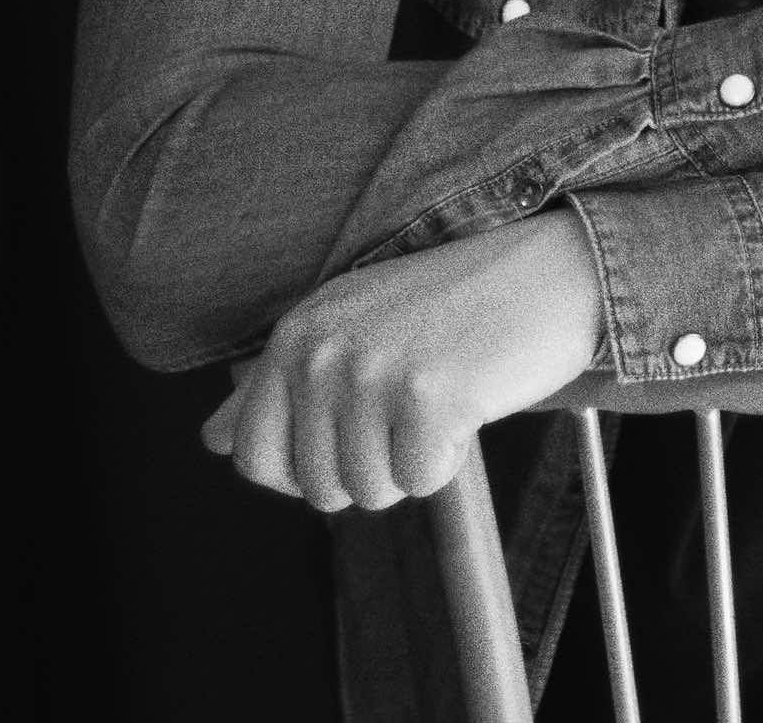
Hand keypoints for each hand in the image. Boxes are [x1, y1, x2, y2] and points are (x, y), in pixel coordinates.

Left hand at [201, 210, 602, 509]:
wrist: (551, 271)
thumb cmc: (456, 307)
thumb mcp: (352, 327)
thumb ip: (278, 386)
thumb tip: (211, 442)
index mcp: (297, 331)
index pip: (254, 457)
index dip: (310, 467)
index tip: (360, 429)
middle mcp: (322, 348)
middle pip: (317, 486)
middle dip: (373, 464)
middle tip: (415, 398)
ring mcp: (372, 369)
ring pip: (370, 491)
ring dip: (414, 460)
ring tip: (443, 392)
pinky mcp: (427, 396)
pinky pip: (421, 481)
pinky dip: (452, 457)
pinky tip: (470, 399)